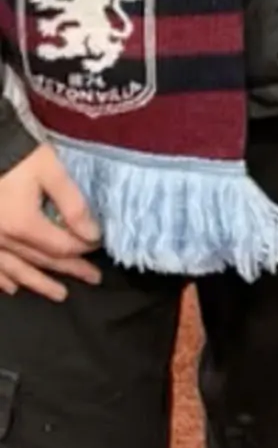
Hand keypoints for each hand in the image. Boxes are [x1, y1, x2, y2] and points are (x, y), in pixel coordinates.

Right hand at [0, 147, 103, 303]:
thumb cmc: (17, 153)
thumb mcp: (50, 170)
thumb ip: (73, 204)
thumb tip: (93, 235)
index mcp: (23, 224)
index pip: (61, 246)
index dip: (83, 248)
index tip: (99, 245)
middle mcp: (3, 239)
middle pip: (42, 260)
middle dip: (69, 269)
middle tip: (92, 278)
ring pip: (16, 269)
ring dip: (38, 283)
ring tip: (60, 294)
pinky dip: (3, 278)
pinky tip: (13, 287)